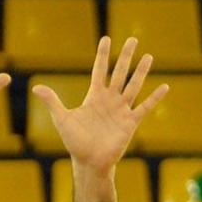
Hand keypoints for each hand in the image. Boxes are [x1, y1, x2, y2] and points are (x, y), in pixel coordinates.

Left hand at [32, 35, 168, 171]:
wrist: (89, 162)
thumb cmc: (75, 142)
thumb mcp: (62, 119)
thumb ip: (52, 102)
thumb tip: (36, 87)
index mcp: (94, 96)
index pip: (100, 70)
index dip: (103, 55)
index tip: (106, 38)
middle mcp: (109, 100)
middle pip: (119, 73)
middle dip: (126, 56)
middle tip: (133, 39)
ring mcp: (121, 110)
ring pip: (133, 86)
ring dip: (141, 71)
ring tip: (149, 56)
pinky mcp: (130, 122)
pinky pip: (145, 107)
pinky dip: (155, 98)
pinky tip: (165, 86)